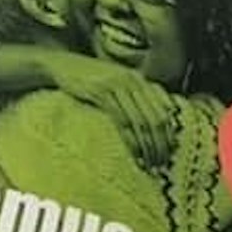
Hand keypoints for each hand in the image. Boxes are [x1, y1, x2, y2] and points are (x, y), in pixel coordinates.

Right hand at [46, 53, 176, 168]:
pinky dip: (132, 141)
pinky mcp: (102, 92)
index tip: (170, 154)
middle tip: (161, 166)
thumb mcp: (116, 86)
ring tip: (151, 165)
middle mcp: (134, 80)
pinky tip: (135, 155)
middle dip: (161, 145)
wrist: (62, 65)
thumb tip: (156, 121)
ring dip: (148, 147)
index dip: (170, 134)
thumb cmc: (89, 81)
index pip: (165, 109)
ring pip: (142, 121)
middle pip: (156, 117)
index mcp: (141, 79)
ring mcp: (118, 85)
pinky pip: (123, 121)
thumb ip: (135, 98)